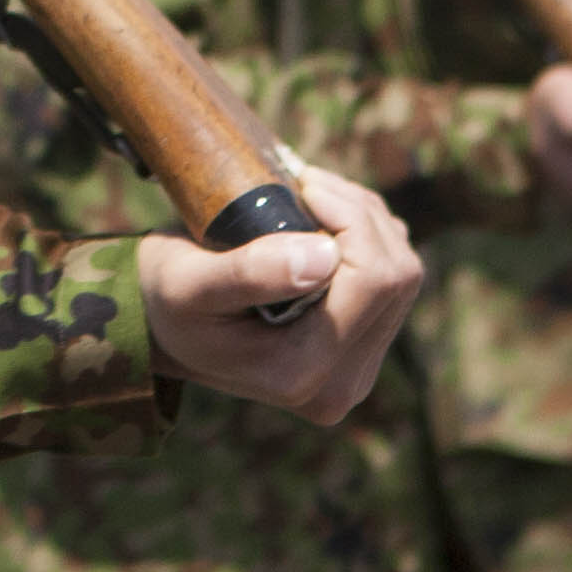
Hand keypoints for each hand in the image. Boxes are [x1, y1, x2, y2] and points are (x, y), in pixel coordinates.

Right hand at [136, 159, 420, 426]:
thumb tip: (326, 256)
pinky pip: (397, 279)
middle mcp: (340, 386)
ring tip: (311, 201)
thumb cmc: (169, 298)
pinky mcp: (365, 352)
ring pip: (404, 272)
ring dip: (366, 222)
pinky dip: (368, 239)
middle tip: (306, 185)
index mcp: (301, 374)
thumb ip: (251, 272)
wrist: (166, 326)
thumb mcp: (190, 281)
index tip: (305, 186)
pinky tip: (324, 227)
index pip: (374, 282)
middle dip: (360, 215)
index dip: (352, 220)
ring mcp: (357, 372)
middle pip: (398, 276)